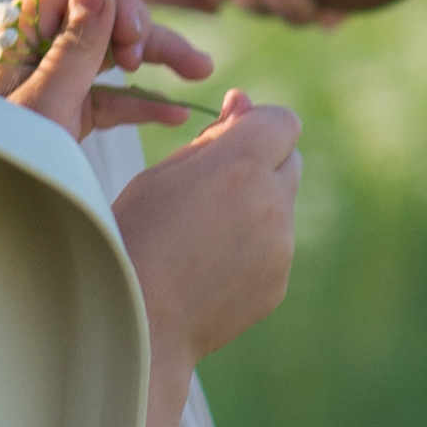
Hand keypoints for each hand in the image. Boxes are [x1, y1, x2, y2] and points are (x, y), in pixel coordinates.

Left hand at [0, 0, 216, 132]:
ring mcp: (55, 72)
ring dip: (157, 58)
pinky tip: (175, 112)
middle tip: (148, 59)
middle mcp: (40, 40)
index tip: (131, 35)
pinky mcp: (67, 105)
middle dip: (142, 26)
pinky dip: (142, 100)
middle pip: (104, 9)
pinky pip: (111, 93)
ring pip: (114, 49)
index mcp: (22, 24)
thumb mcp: (43, 102)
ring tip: (201, 70)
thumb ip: (74, 47)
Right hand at [113, 88, 299, 369]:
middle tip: (212, 184)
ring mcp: (281, 246)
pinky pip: (274, 246)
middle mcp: (272, 203)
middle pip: (289, 160)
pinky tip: (207, 266)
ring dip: (253, 206)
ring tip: (200, 234)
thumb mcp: (162, 174)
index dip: (257, 123)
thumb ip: (211, 138)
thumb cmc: (136, 238)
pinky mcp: (279, 281)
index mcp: (240, 166)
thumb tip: (242, 102)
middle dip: (259, 163)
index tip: (230, 136)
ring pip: (280, 205)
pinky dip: (251, 246)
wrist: (139, 323)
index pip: (283, 121)